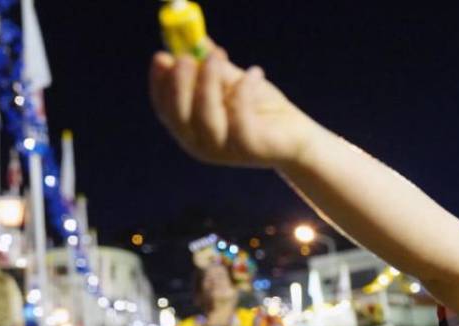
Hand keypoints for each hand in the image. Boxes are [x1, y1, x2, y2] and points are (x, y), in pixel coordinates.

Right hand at [149, 46, 318, 168]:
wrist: (298, 135)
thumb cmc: (261, 109)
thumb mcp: (233, 84)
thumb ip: (213, 68)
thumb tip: (197, 42)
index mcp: (191, 129)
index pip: (166, 109)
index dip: (160, 84)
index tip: (161, 57)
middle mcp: (202, 144)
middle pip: (179, 116)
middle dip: (179, 83)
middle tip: (185, 56)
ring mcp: (224, 151)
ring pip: (206, 117)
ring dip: (208, 82)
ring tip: (219, 54)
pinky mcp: (249, 149)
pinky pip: (239, 118)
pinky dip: (244, 91)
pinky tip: (255, 72)